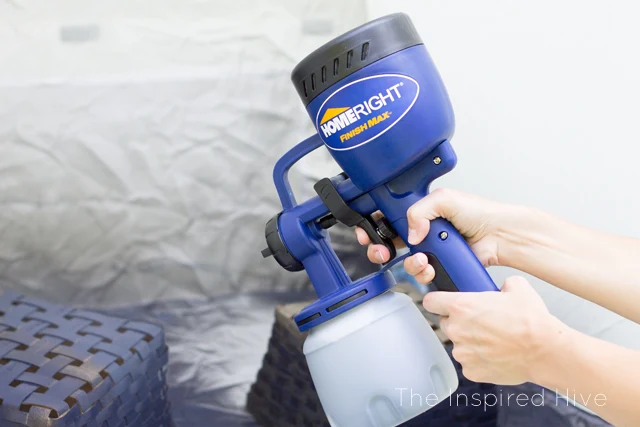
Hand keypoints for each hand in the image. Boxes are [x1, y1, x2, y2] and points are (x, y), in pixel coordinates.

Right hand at [355, 188, 520, 283]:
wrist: (498, 235)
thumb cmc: (479, 212)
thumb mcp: (444, 200)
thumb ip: (418, 211)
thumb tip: (410, 234)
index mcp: (420, 212)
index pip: (388, 218)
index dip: (375, 227)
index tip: (368, 234)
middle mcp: (422, 231)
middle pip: (390, 244)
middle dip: (381, 250)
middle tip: (382, 252)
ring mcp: (430, 250)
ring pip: (405, 262)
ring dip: (409, 263)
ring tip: (421, 260)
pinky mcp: (439, 266)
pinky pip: (421, 274)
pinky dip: (422, 273)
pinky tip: (430, 267)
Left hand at [424, 276, 563, 384]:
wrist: (545, 350)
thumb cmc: (531, 321)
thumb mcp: (517, 287)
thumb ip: (501, 283)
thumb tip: (502, 287)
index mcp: (461, 306)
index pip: (430, 302)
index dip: (437, 301)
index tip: (442, 303)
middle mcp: (456, 329)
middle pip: (445, 323)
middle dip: (459, 322)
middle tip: (481, 322)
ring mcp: (462, 352)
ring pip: (458, 344)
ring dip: (470, 342)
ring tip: (493, 340)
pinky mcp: (471, 371)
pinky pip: (469, 363)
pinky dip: (479, 360)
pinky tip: (496, 354)